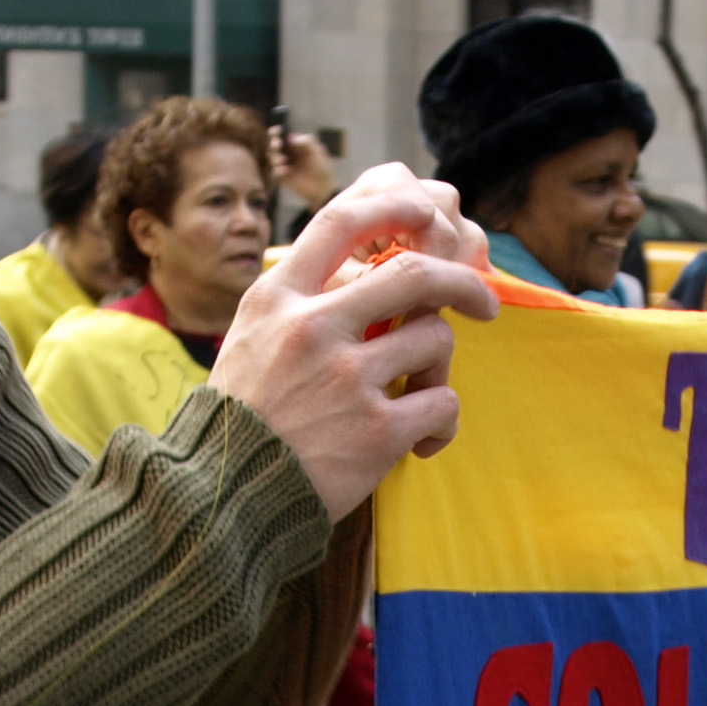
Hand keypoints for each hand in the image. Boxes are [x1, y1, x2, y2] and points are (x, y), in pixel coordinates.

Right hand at [210, 163, 496, 522]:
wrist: (223, 500)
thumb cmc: (242, 421)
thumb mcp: (251, 340)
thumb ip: (301, 303)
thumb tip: (364, 274)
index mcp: (277, 299)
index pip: (341, 221)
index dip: (395, 205)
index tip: (427, 213)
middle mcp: (311, 329)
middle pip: (413, 272)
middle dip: (461, 281)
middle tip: (483, 302)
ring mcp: (346, 379)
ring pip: (435, 339)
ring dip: (441, 368)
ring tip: (420, 397)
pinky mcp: (376, 432)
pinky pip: (443, 404)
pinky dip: (442, 423)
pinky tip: (420, 443)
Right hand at [267, 122, 338, 211]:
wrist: (322, 187)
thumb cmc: (322, 167)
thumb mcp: (317, 151)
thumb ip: (307, 142)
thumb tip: (292, 137)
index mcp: (295, 144)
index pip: (283, 135)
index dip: (276, 132)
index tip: (277, 130)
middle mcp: (288, 153)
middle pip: (274, 145)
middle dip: (273, 143)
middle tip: (278, 145)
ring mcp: (285, 164)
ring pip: (272, 157)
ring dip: (274, 157)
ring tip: (281, 160)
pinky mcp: (283, 177)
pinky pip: (275, 171)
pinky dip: (277, 170)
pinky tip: (284, 171)